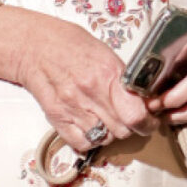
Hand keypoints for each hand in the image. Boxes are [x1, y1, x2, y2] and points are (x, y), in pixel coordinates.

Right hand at [12, 14, 159, 151]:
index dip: (147, 122)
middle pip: (123, 130)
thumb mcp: (105, 52)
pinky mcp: (57, 118)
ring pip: (104, 138)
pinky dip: (90, 139)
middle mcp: (91, 93)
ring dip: (110, 132)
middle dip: (130, 126)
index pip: (135, 113)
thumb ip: (122, 77)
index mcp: (108, 73)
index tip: (150, 121)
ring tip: (108, 118)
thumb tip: (141, 96)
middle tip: (128, 117)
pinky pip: (82, 143)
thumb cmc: (72, 44)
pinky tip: (91, 125)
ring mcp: (73, 107)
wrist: (37, 46)